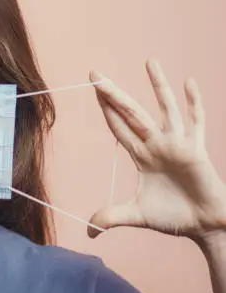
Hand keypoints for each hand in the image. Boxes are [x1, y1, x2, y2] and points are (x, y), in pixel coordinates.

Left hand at [88, 60, 225, 239]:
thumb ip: (111, 217)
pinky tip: (188, 82)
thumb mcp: (136, 215)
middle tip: (94, 73)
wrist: (205, 226)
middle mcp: (156, 144)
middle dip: (112, 93)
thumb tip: (88, 230)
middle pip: (130, 112)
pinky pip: (196, 122)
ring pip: (164, 109)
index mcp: (141, 155)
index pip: (118, 126)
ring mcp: (177, 144)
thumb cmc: (174, 217)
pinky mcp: (196, 150)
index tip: (92, 91)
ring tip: (149, 61)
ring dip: (157, 86)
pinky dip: (194, 103)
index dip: (105, 109)